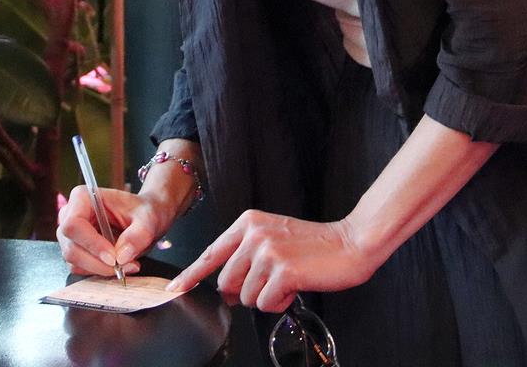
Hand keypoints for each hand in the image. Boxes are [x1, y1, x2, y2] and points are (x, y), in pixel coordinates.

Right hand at [57, 186, 170, 275]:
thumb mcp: (148, 219)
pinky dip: (101, 271)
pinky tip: (121, 265)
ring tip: (129, 264)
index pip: (73, 225)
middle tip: (126, 265)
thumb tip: (122, 256)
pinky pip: (81, 269)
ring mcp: (70, 235)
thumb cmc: (142, 211)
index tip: (114, 257)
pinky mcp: (75, 251)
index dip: (92, 244)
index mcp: (82, 197)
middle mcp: (69, 215)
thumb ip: (138, 235)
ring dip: (102, 269)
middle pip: (72, 248)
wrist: (143, 219)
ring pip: (75, 262)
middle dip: (99, 262)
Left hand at [164, 209, 378, 312]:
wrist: (350, 243)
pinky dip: (279, 303)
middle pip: (226, 283)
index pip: (212, 252)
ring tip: (287, 281)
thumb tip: (226, 288)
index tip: (176, 288)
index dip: (192, 274)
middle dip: (244, 292)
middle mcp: (253, 234)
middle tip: (271, 282)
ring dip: (266, 297)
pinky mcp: (282, 270)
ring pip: (245, 296)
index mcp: (248, 223)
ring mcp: (267, 252)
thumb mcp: (274, 238)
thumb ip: (246, 255)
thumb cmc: (314, 245)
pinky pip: (264, 303)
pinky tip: (294, 288)